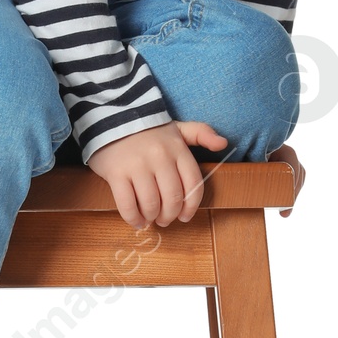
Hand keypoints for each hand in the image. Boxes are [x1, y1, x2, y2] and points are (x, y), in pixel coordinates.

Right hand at [88, 120, 228, 227]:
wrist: (113, 117)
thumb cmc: (148, 129)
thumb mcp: (178, 128)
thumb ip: (202, 134)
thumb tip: (223, 144)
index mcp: (178, 149)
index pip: (193, 185)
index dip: (191, 206)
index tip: (184, 217)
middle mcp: (160, 157)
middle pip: (172, 198)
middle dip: (169, 215)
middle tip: (164, 220)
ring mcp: (137, 165)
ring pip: (151, 204)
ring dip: (151, 217)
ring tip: (149, 219)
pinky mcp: (116, 173)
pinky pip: (127, 204)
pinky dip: (133, 218)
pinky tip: (136, 220)